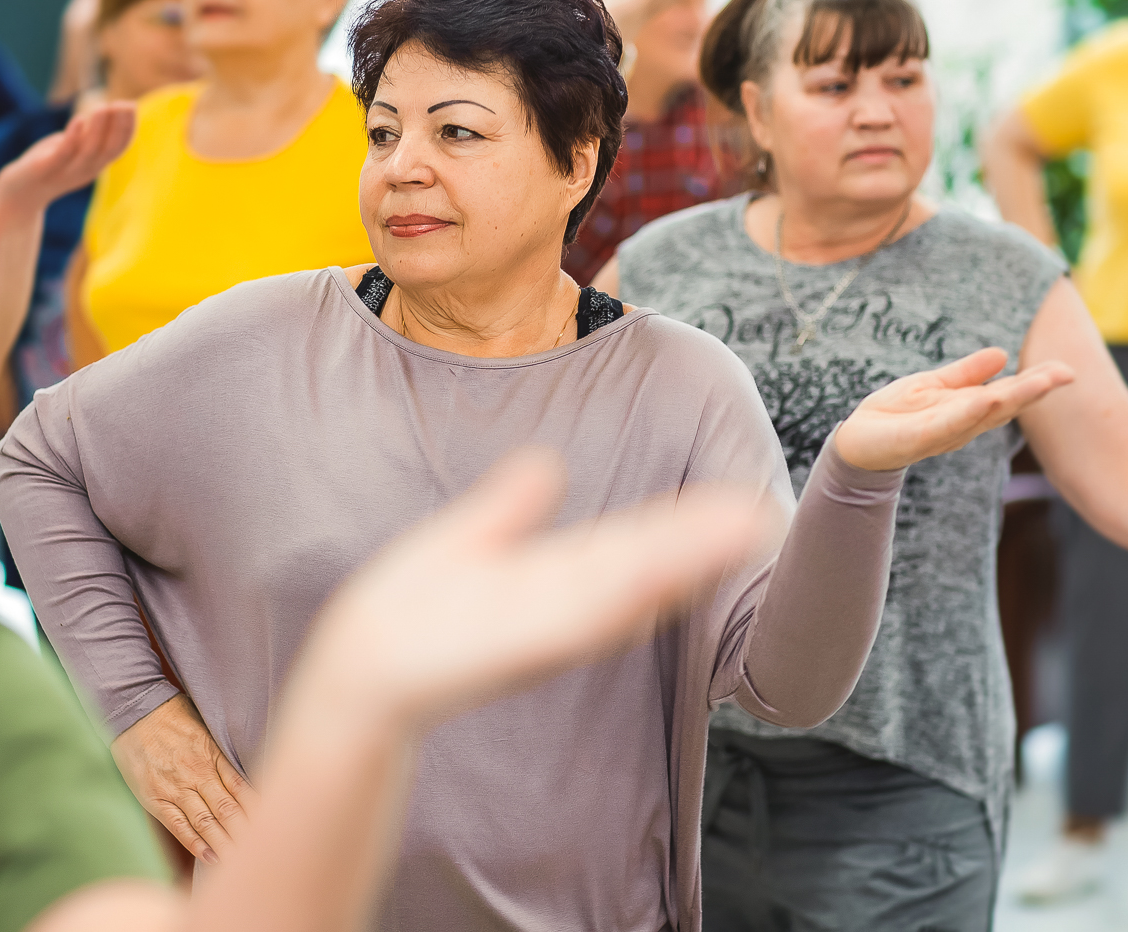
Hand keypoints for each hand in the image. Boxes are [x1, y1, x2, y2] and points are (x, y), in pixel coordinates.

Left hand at [0, 102, 134, 215]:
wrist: (19, 195)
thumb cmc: (48, 166)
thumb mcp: (73, 150)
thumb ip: (88, 135)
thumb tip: (105, 111)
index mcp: (95, 165)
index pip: (119, 147)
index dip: (128, 127)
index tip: (132, 105)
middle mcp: (86, 170)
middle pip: (110, 149)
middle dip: (120, 126)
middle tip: (125, 103)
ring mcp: (67, 171)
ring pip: (89, 150)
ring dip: (98, 129)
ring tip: (104, 107)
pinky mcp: (46, 169)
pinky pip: (64, 154)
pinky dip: (73, 137)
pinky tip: (79, 120)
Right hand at [110, 693, 253, 865]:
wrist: (134, 711)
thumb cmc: (173, 716)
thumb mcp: (206, 727)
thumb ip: (223, 752)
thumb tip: (247, 770)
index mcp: (212, 755)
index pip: (242, 788)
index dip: (259, 809)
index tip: (274, 825)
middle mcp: (196, 773)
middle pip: (228, 809)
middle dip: (247, 832)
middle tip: (265, 850)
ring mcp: (175, 787)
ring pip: (206, 821)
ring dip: (224, 843)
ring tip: (241, 860)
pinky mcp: (154, 797)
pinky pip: (177, 825)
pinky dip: (194, 842)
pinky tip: (210, 856)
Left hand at [293, 449, 770, 731]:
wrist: (361, 664)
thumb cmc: (412, 612)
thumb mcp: (467, 541)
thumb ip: (511, 506)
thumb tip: (546, 464)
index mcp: (555, 576)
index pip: (634, 544)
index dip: (689, 525)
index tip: (747, 505)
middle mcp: (560, 602)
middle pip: (645, 563)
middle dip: (703, 542)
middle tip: (765, 515)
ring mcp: (540, 624)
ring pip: (625, 585)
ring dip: (682, 560)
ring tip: (741, 528)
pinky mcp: (512, 644)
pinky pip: (573, 617)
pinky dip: (616, 598)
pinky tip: (656, 579)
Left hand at [835, 348, 1074, 471]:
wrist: (857, 441)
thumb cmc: (896, 414)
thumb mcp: (933, 385)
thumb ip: (966, 373)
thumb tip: (1002, 354)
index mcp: (968, 410)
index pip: (1008, 394)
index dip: (1037, 383)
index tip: (1068, 370)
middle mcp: (962, 424)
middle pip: (1003, 406)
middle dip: (1034, 391)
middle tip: (1065, 374)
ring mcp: (940, 433)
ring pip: (980, 415)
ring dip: (1008, 399)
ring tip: (1034, 384)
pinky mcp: (915, 438)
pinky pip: (944, 425)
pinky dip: (964, 413)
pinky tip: (983, 400)